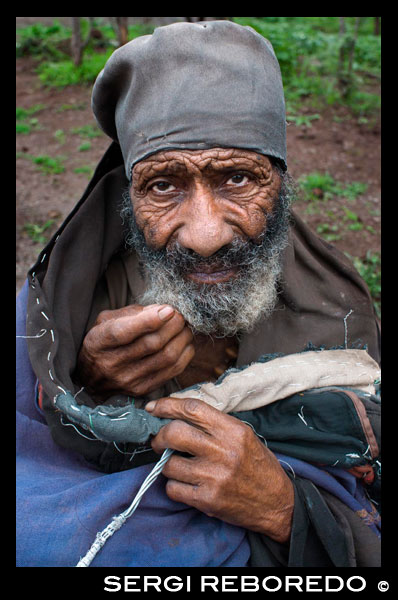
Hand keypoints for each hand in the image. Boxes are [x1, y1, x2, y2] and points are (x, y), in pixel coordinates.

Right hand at [75, 304, 194, 397]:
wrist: (92, 380)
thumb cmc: (103, 342)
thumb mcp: (106, 321)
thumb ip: (132, 313)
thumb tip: (162, 310)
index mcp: (98, 342)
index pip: (123, 332)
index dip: (149, 320)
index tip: (168, 310)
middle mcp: (112, 364)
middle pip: (151, 344)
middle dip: (173, 326)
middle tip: (180, 315)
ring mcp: (129, 380)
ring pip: (166, 357)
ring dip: (182, 338)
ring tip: (184, 327)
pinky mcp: (144, 389)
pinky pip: (173, 370)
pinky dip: (185, 353)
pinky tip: (185, 342)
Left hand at [146, 397, 293, 542]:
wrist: (277, 503)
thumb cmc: (257, 465)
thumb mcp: (243, 435)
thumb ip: (213, 424)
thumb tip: (175, 415)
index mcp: (233, 430)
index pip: (192, 409)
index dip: (167, 405)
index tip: (153, 408)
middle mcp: (223, 451)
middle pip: (174, 433)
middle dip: (159, 436)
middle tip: (159, 441)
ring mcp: (214, 477)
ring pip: (168, 464)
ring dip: (167, 464)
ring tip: (179, 466)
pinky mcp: (207, 500)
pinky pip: (173, 488)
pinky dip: (174, 486)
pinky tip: (186, 484)